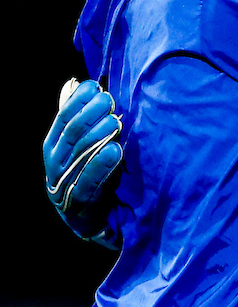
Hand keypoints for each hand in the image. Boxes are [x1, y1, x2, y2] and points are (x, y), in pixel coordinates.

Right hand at [43, 78, 122, 239]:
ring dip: (97, 136)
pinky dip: (102, 165)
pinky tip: (116, 150)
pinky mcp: (80, 205)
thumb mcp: (83, 149)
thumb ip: (82, 123)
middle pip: (72, 135)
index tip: (95, 86)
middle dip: (90, 115)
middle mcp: (54, 165)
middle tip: (109, 101)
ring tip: (115, 122)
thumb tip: (83, 86)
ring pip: (80, 156)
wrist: (89, 221)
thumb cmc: (89, 176)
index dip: (78, 101)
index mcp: (53, 147)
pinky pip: (90, 182)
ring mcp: (65, 185)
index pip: (63, 119)